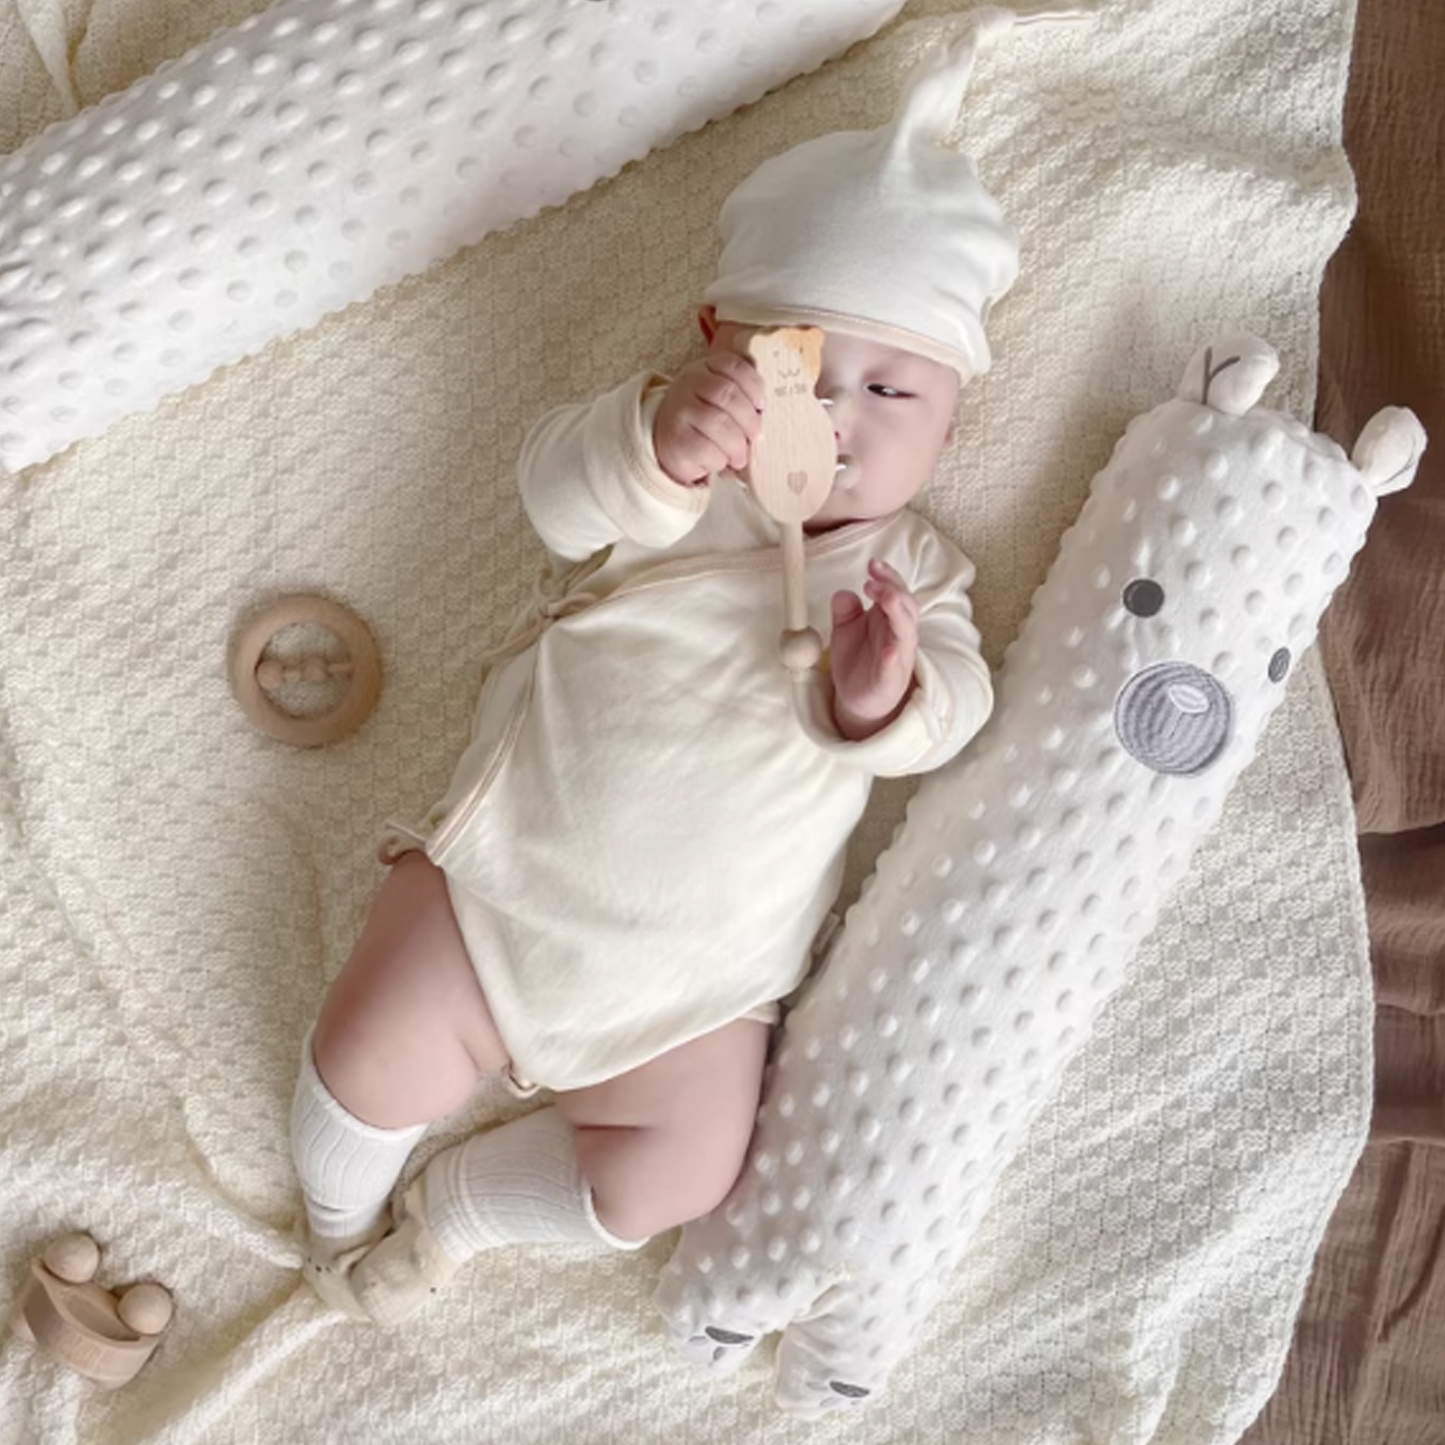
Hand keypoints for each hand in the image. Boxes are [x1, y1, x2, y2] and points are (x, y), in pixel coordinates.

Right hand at [653, 353, 764, 484]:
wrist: (666, 441)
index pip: (732, 366)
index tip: (762, 405)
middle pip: (727, 395)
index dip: (753, 385)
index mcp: (704, 369)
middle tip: (756, 436)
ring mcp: (679, 410)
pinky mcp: (676, 439)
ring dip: (737, 444)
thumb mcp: (718, 399)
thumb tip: (764, 414)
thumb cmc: (702, 420)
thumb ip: (740, 395)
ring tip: (740, 455)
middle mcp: (688, 384)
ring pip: (719, 423)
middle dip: (749, 419)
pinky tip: (721, 461)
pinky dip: (721, 459)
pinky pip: (707, 449)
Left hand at [829, 559, 919, 739]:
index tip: (872, 564)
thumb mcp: (845, 630)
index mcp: (889, 619)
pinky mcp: (890, 679)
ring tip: (885, 598)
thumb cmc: (857, 659)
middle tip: (872, 580)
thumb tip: (843, 592)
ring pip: (906, 631)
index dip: (887, 576)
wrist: (857, 698)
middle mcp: (898, 634)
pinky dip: (893, 657)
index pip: (896, 591)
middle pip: (906, 605)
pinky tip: (888, 650)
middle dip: (893, 588)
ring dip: (897, 612)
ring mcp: (897, 656)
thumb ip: (844, 610)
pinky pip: (894, 667)